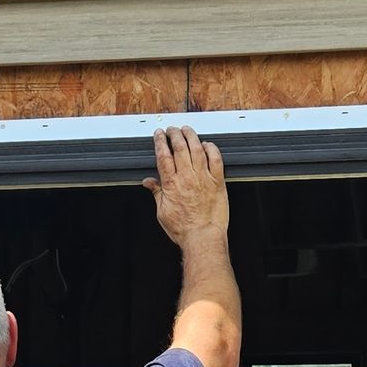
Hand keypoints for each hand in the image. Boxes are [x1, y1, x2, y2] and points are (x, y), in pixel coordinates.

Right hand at [144, 125, 228, 246]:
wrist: (202, 237)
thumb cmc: (183, 229)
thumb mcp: (162, 212)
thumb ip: (156, 193)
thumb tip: (148, 182)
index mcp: (171, 184)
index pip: (163, 155)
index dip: (160, 141)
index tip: (159, 135)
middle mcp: (187, 177)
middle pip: (179, 147)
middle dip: (174, 134)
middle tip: (172, 129)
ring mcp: (203, 178)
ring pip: (197, 148)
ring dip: (191, 136)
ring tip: (187, 130)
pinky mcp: (217, 181)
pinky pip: (216, 158)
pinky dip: (211, 148)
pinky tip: (207, 144)